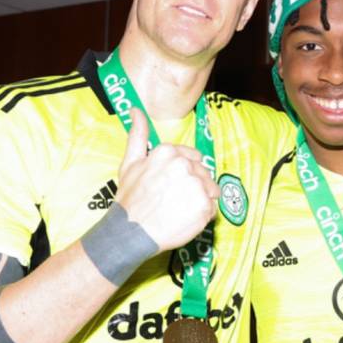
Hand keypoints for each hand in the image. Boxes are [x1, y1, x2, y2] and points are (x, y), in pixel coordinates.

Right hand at [116, 108, 219, 251]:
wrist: (130, 232)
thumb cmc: (129, 199)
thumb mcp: (130, 163)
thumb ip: (137, 135)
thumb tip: (135, 110)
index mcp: (169, 152)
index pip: (194, 158)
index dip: (187, 173)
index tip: (174, 185)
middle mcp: (185, 165)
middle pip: (204, 173)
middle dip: (195, 186)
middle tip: (176, 200)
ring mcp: (196, 185)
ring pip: (211, 190)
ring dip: (201, 200)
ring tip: (181, 210)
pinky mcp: (204, 206)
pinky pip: (213, 208)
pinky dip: (203, 216)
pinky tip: (186, 219)